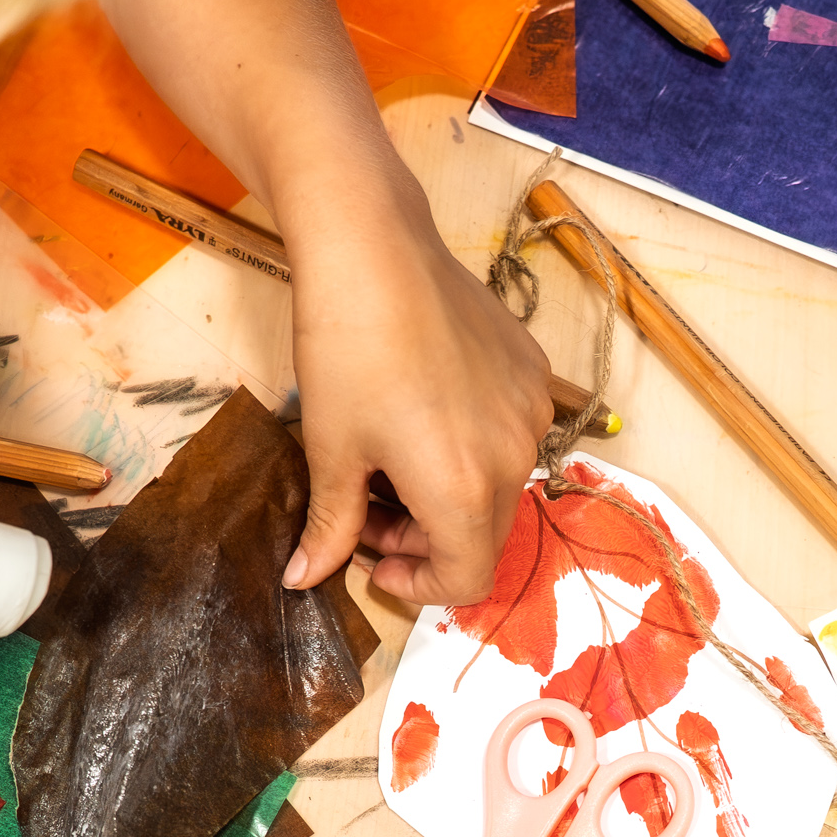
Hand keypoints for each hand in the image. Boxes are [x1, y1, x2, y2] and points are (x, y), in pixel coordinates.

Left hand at [284, 225, 553, 605]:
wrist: (375, 249)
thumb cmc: (346, 350)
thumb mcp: (330, 450)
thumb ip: (330, 527)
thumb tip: (303, 579)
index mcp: (464, 492)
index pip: (465, 581)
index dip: (417, 587)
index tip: (374, 562)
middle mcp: (513, 459)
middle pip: (484, 538)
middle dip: (427, 540)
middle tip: (369, 511)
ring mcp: (531, 413)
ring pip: (498, 487)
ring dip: (449, 494)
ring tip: (392, 457)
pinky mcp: (533, 373)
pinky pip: (510, 435)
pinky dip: (471, 447)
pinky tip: (423, 410)